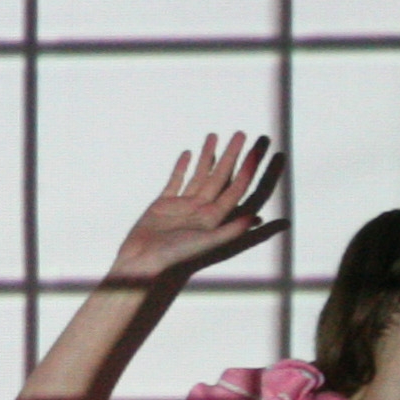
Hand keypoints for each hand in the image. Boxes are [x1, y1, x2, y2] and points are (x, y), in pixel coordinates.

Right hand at [106, 135, 283, 284]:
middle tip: (241, 133)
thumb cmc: (175, 259)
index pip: (236, 188)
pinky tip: (188, 153)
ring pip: (199, 175)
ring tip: (214, 135)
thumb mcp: (206, 244)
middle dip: (231, 155)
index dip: (248, 168)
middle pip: (221, 177)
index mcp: (215, 219)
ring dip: (208, 156)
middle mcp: (202, 211)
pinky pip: (175, 182)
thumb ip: (230, 231)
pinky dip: (181, 168)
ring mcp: (183, 207)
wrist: (141, 265)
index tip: (258, 149)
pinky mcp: (163, 205)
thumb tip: (256, 217)